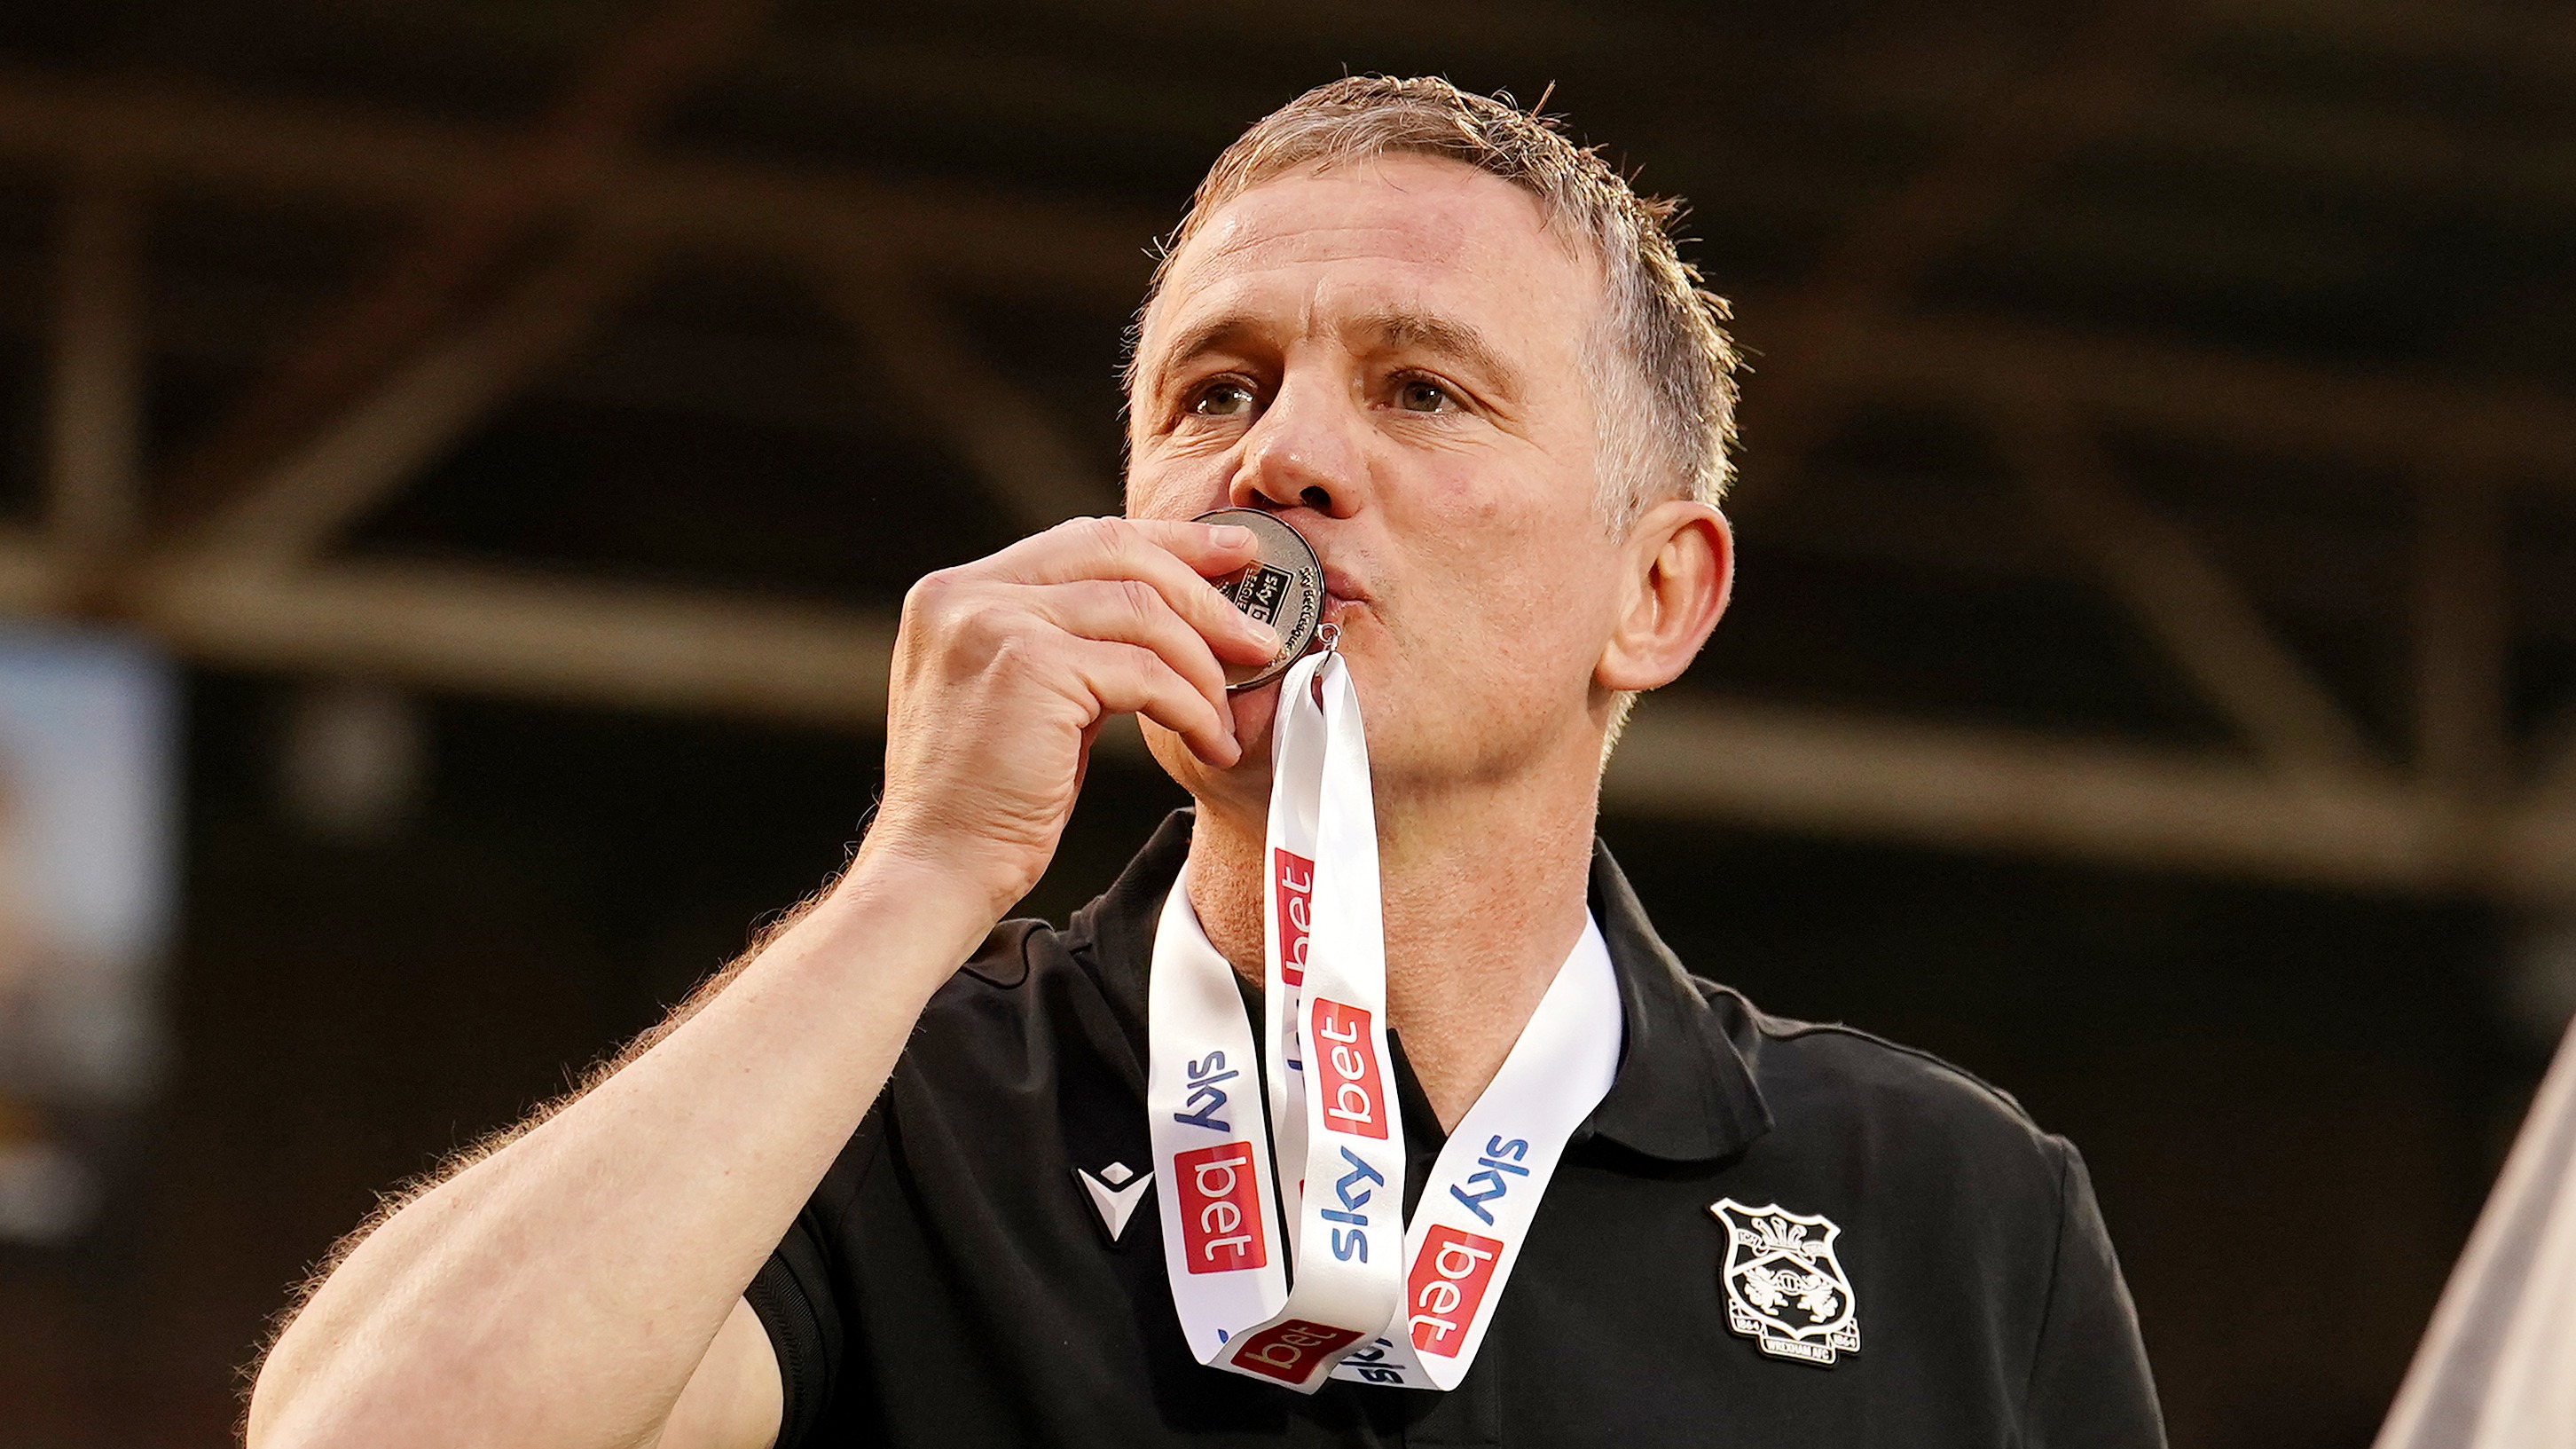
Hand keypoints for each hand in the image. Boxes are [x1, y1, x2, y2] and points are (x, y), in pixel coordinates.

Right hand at [856, 516, 1278, 919]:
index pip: (1084, 541)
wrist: (938, 870)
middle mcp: (967, 594)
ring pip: (1140, 611)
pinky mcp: (1028, 666)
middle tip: (1258, 634)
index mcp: (959, 592)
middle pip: (1117, 553)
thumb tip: (1170, 621)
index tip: (1233, 554)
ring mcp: (993, 623)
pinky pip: (1144, 671)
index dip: (1168, 543)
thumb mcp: (1024, 698)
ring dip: (1203, 664)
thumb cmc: (986, 802)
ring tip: (1229, 711)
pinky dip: (1191, 705)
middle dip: (1203, 591)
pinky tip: (1209, 739)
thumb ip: (1072, 644)